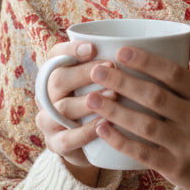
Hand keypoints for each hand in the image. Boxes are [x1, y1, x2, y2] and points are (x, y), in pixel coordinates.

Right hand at [35, 39, 113, 183]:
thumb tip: (143, 43)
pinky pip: (67, 138)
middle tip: (111, 66)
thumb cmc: (103, 104)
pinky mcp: (55, 144)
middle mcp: (46, 96)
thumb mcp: (103, 82)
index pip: (55, 55)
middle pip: (58, 79)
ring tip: (114, 94)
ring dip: (89, 101)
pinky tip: (105, 124)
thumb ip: (111, 66)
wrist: (92, 146)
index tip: (93, 47)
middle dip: (84, 72)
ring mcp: (48, 121)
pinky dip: (87, 131)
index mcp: (55, 75)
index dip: (71, 50)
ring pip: (62, 108)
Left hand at [83, 29, 189, 189]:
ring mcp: (188, 145)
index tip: (120, 51)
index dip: (147, 61)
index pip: (174, 74)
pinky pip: (144, 154)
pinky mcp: (176, 168)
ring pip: (146, 126)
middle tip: (96, 71)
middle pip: (156, 97)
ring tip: (91, 99)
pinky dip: (121, 141)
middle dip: (123, 82)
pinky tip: (101, 129)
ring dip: (116, 111)